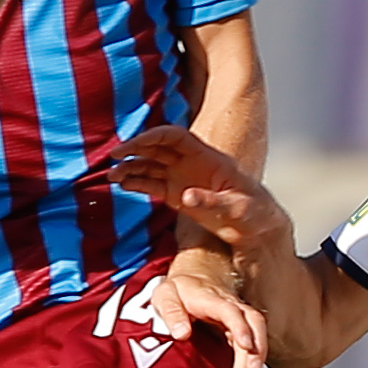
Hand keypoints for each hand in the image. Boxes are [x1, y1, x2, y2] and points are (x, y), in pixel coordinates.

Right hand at [105, 124, 283, 244]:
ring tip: (111, 176)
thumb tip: (186, 195)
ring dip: (131, 168)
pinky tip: (122, 185)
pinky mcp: (177, 196)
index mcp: (207, 157)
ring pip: (151, 166)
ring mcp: (182, 179)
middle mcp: (191, 164)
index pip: (175, 137)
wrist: (256, 230)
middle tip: (114, 156)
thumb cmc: (255, 213)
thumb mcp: (238, 207)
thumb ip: (212, 201)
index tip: (135, 144)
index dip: (154, 137)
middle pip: (157, 148)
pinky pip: (152, 185)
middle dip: (135, 149)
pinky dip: (136, 184)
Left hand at [151, 250, 267, 367]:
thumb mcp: (166, 295)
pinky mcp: (242, 329)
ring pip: (257, 338)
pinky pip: (254, 346)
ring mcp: (241, 318)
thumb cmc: (180, 290)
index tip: (245, 345)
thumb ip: (172, 313)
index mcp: (213, 299)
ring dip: (253, 365)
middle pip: (253, 327)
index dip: (240, 327)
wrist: (197, 276)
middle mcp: (233, 307)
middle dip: (253, 356)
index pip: (232, 312)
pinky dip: (251, 365)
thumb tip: (181, 334)